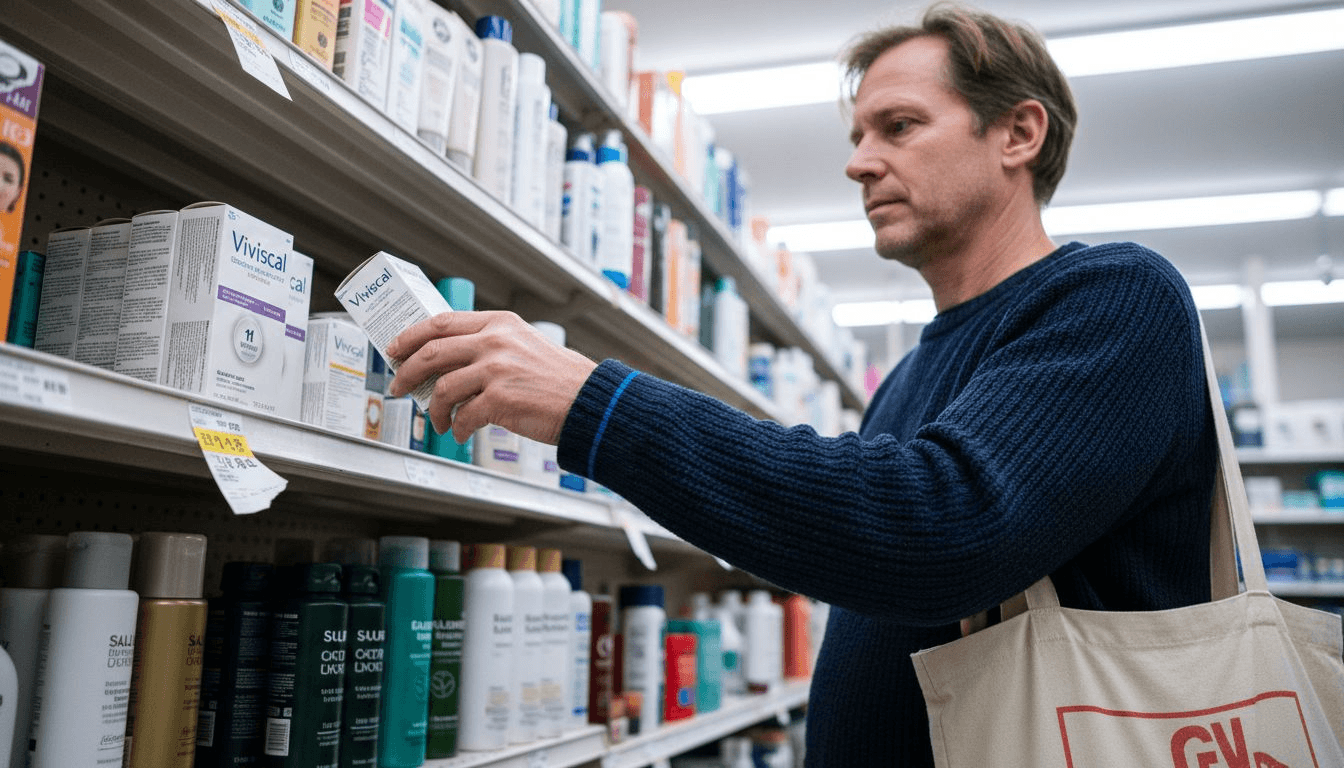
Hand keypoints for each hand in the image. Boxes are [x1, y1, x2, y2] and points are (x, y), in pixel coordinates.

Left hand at [386, 311, 596, 445]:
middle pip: (432, 352)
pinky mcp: (500, 400)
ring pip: (443, 388)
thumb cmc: (560, 379)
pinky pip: (463, 416)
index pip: (442, 322)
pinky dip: (457, 429)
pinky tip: (461, 434)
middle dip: (407, 372)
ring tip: (439, 422)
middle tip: (399, 386)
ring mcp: (497, 370)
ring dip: (434, 410)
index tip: (396, 348)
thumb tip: (448, 362)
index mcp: (500, 324)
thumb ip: (491, 345)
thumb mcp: (525, 345)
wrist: (589, 401)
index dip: (411, 335)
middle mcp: (496, 342)